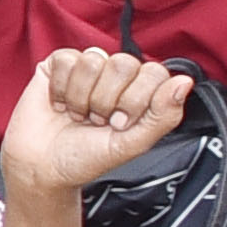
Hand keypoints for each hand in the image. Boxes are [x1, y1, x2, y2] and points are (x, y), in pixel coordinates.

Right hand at [0, 46, 193, 203]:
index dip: (136, 99)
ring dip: (82, 97)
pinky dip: (61, 89)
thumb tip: (184, 82)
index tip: (121, 123)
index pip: (154, 72)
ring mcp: (87, 68)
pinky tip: (60, 104)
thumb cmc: (86, 158)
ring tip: (78, 115)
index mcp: (140, 92)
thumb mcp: (132, 144)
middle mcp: (116, 77)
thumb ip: (163, 115)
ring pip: (94, 60)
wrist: (42, 166)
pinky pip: (67, 59)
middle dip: (107, 100)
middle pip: (124, 64)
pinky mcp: (58, 65)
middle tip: (98, 120)